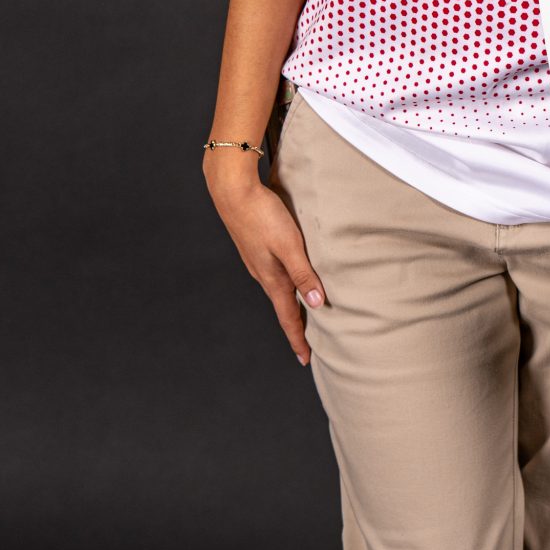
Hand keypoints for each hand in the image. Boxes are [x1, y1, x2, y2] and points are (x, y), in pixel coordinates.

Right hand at [205, 163, 328, 366]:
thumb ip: (303, 274)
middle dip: (296, 326)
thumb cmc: (262, 215)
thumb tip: (316, 305)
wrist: (232, 190)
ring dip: (291, 304)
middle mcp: (263, 274)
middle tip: (308, 344)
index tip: (305, 359)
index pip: (288, 317)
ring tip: (304, 314)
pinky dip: (286, 284)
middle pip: (283, 306)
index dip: (298, 339)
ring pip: (278, 289)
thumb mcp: (289, 245)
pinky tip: (291, 277)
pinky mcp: (256, 246)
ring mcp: (257, 261)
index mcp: (272, 278)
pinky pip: (274, 273)